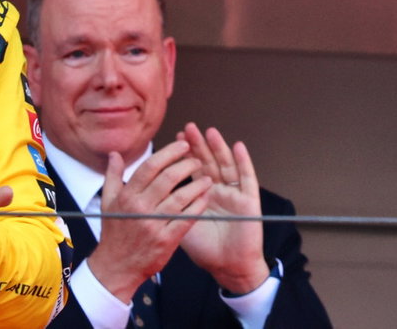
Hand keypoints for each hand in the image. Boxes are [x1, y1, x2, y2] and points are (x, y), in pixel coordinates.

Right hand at [87, 142, 213, 302]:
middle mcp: (139, 208)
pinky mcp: (166, 240)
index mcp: (127, 196)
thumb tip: (115, 154)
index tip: (183, 145)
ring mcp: (153, 225)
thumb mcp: (108, 203)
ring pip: (180, 197)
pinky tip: (205, 197)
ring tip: (207, 178)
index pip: (150, 167)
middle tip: (197, 160)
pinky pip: (187, 218)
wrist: (116, 268)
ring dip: (197, 184)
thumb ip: (113, 176)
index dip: (169, 152)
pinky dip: (198, 205)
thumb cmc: (115, 234)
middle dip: (187, 165)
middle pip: (167, 178)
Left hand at [177, 124, 269, 295]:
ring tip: (209, 132)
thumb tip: (147, 195)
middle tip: (189, 128)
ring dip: (219, 148)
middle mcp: (218, 190)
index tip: (175, 139)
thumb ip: (169, 209)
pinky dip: (243, 161)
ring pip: (226, 165)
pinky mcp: (249, 200)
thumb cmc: (206, 250)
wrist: (228, 267)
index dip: (184, 154)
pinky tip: (238, 147)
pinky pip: (247, 178)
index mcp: (202, 195)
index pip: (192, 169)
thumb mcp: (181, 227)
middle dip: (199, 145)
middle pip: (208, 162)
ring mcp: (234, 194)